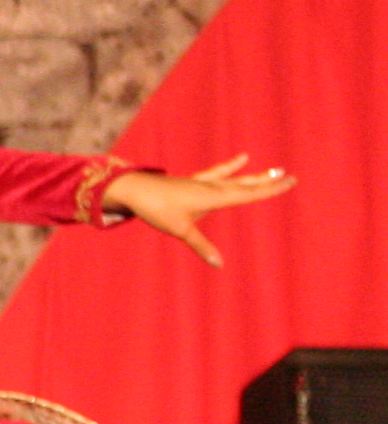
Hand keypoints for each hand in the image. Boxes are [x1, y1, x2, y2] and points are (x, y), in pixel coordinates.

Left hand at [104, 154, 293, 267]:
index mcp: (212, 197)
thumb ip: (201, 246)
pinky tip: (242, 159)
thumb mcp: (180, 229)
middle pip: (245, 184)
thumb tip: (219, 264)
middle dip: (267, 182)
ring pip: (234, 178)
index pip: (248, 194)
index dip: (269, 189)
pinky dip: (230, 168)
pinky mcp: (193, 181)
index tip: (289, 182)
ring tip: (274, 170)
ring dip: (254, 176)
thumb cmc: (156, 209)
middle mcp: (211, 187)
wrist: (132, 188)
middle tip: (290, 176)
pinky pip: (217, 173)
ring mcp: (202, 182)